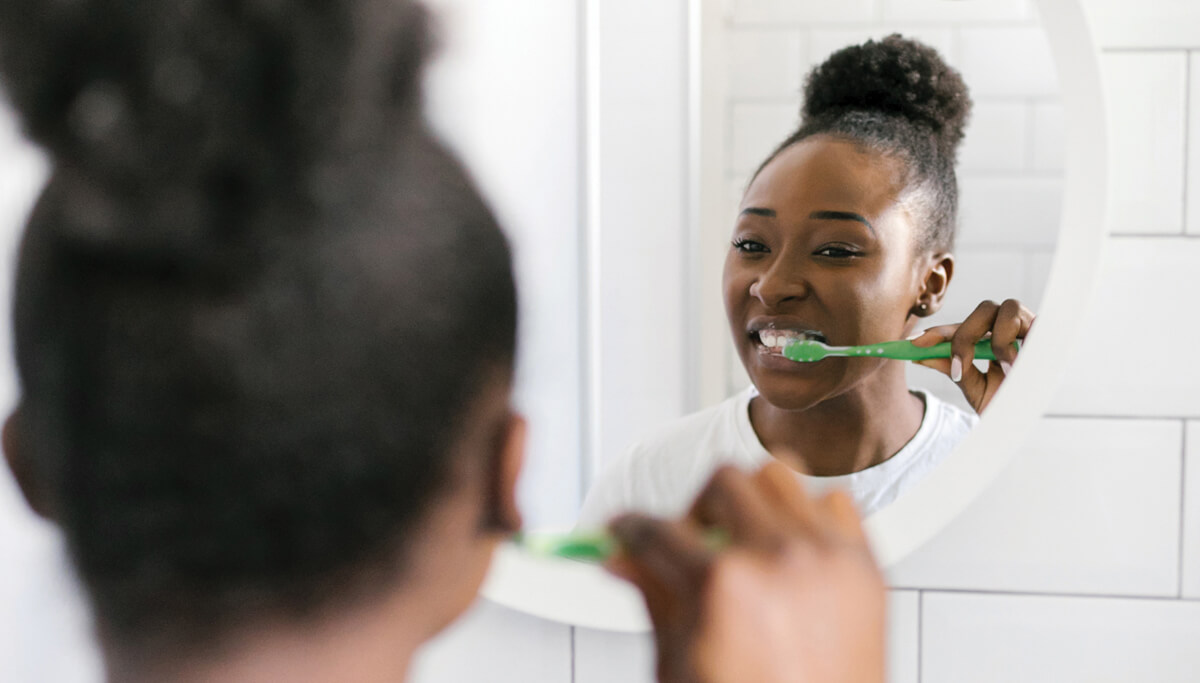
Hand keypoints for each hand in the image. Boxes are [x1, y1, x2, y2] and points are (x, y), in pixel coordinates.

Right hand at [606, 463, 885, 682]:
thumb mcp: (679, 664)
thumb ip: (654, 596)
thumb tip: (624, 561)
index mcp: (723, 583)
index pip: (657, 529)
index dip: (629, 529)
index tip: (628, 531)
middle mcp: (778, 557)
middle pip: (721, 480)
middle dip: (696, 509)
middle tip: (692, 540)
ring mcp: (826, 557)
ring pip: (779, 475)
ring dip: (754, 500)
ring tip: (745, 538)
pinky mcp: (865, 566)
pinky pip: (834, 502)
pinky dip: (810, 514)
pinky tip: (793, 546)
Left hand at [910, 298, 1034, 412]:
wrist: (1033, 421)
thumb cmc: (1006, 401)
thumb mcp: (973, 388)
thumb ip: (950, 368)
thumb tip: (919, 356)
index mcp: (988, 338)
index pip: (961, 327)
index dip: (938, 331)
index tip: (915, 344)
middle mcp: (1008, 327)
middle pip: (982, 309)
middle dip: (964, 335)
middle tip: (958, 368)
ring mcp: (1028, 326)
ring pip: (1004, 307)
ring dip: (996, 339)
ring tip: (1002, 369)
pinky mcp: (1047, 331)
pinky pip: (1028, 322)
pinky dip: (1016, 343)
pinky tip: (1015, 366)